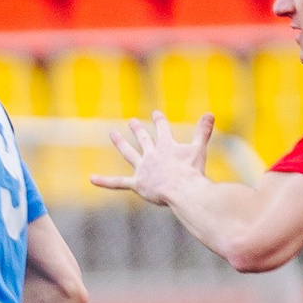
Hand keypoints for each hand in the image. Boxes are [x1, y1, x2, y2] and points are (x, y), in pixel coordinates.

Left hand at [93, 111, 213, 205]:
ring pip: (129, 154)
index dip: (159, 121)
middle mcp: (152, 155)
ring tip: (112, 134)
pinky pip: (118, 183)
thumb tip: (210, 113)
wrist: (181, 189)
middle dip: (138, 129)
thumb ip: (203, 132)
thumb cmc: (191, 171)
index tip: (155, 114)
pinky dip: (104, 181)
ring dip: (120, 143)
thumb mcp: (198, 149)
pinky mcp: (137, 184)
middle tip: (131, 121)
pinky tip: (91, 178)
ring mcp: (143, 169)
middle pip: (144, 139)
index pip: (162, 130)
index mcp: (166, 146)